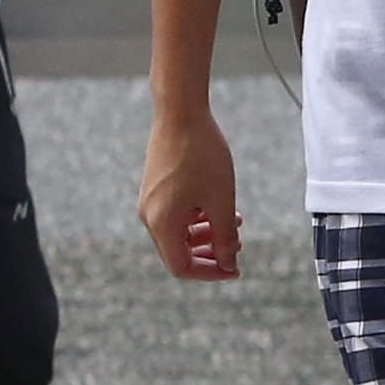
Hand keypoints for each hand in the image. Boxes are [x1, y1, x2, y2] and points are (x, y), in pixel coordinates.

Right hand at [139, 109, 241, 280]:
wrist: (180, 112)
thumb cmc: (202, 154)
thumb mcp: (221, 200)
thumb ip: (225, 237)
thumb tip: (228, 262)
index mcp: (162, 223)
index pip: (181, 266)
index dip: (210, 272)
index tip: (234, 267)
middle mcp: (149, 215)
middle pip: (177, 252)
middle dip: (209, 253)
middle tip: (235, 248)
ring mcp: (149, 200)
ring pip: (177, 233)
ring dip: (205, 235)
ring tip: (233, 225)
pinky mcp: (154, 187)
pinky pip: (174, 214)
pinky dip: (196, 218)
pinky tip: (218, 207)